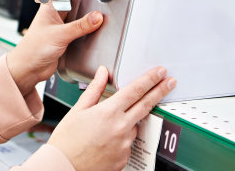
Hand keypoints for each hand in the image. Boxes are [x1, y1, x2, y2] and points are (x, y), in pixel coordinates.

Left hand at [6, 4, 102, 94]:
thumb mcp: (60, 35)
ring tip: (99, 17)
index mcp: (50, 6)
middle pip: (75, 4)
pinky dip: (85, 31)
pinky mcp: (65, 37)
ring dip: (86, 20)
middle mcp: (55, 14)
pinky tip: (92, 30)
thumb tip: (97, 17)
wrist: (29, 69)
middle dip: (87, 6)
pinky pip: (79, 30)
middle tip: (100, 5)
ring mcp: (60, 26)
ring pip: (78, 18)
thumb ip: (80, 26)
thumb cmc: (33, 49)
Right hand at [48, 66, 175, 170]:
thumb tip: (103, 72)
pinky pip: (128, 143)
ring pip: (134, 125)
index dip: (151, 79)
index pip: (136, 90)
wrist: (64, 168)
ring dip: (129, 120)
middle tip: (171, 82)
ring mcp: (124, 144)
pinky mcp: (124, 157)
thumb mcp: (78, 110)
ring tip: (106, 127)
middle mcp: (120, 127)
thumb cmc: (67, 141)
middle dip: (160, 91)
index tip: (160, 72)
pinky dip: (122, 138)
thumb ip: (95, 89)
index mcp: (109, 112)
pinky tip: (106, 140)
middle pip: (146, 104)